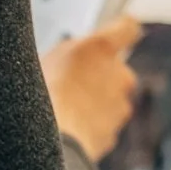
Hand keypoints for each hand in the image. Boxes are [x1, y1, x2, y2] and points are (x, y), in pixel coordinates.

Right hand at [43, 15, 140, 159]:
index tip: (122, 31)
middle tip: (73, 85)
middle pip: (117, 71)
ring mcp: (120, 106)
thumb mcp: (49, 57)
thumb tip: (78, 54)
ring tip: (65, 110)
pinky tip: (69, 129)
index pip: (128, 28)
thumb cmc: (42, 96)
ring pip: (111, 101)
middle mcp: (119, 75)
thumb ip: (73, 52)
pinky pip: (103, 126)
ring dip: (94, 105)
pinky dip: (91, 128)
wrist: (50, 141)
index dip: (123, 30)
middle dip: (101, 78)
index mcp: (101, 49)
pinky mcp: (113, 133)